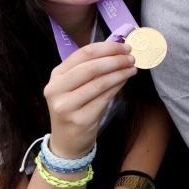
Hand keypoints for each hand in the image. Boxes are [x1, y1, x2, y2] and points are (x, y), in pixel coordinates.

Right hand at [43, 41, 136, 158]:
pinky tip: (125, 81)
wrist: (67, 141)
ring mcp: (66, 105)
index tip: (124, 47)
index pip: (83, 54)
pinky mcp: (79, 119)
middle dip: (115, 60)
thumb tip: (119, 52)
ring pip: (99, 83)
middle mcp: (56, 89)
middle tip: (131, 58)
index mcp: (56, 76)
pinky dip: (117, 86)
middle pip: (90, 67)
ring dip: (119, 73)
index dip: (106, 48)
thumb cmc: (76, 108)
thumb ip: (91, 69)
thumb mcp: (75, 86)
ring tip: (132, 68)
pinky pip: (104, 98)